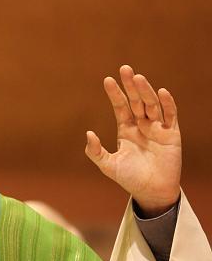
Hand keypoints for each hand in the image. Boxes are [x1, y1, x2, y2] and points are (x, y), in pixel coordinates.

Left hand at [85, 65, 180, 216]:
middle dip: (130, 86)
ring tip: (139, 78)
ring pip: (151, 105)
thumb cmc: (130, 178)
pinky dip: (167, 104)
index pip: (120, 107)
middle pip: (136, 101)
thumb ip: (96, 151)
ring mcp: (157, 128)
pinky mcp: (172, 134)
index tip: (108, 80)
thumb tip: (89, 133)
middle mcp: (141, 125)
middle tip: (125, 68)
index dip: (115, 94)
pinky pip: (170, 116)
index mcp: (126, 129)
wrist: (152, 192)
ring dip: (146, 91)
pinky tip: (162, 92)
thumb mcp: (108, 165)